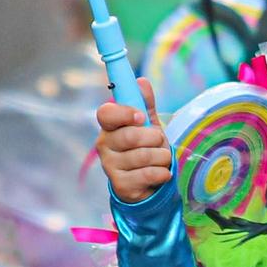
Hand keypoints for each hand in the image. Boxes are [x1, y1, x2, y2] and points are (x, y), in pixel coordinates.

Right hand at [96, 76, 171, 203]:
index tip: (142, 117)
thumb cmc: (146, 148)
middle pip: (130, 136)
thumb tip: (141, 81)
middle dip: (154, 138)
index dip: (125, 113)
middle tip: (159, 141)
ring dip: (162, 157)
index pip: (106, 114)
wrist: (149, 182)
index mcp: (109, 126)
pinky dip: (162, 173)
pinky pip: (147, 174)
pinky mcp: (120, 185)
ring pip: (142, 156)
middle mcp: (104, 145)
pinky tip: (163, 173)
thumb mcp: (148, 124)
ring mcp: (110, 166)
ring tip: (162, 159)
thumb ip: (145, 103)